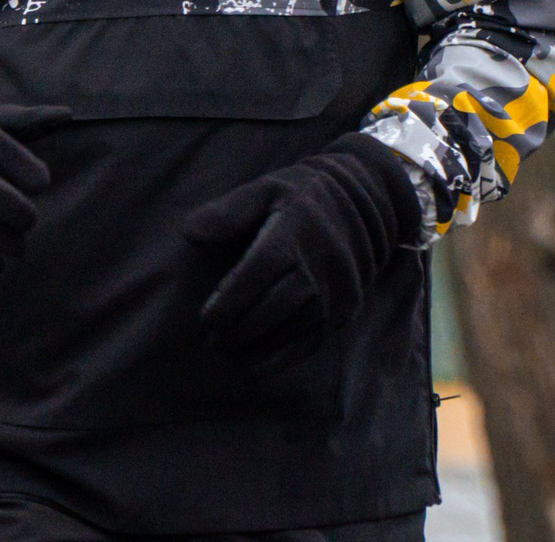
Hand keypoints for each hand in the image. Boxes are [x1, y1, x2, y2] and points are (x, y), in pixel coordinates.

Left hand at [182, 133, 423, 363]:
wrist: (364, 203)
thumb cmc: (299, 197)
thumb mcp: (264, 189)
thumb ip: (227, 211)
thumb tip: (190, 233)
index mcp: (295, 228)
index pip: (259, 270)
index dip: (231, 299)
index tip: (206, 319)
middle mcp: (320, 260)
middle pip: (277, 304)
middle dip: (241, 328)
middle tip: (212, 342)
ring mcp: (338, 287)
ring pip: (296, 326)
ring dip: (261, 346)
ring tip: (229, 354)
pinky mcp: (347, 307)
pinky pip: (315, 339)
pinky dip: (285, 357)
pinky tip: (257, 365)